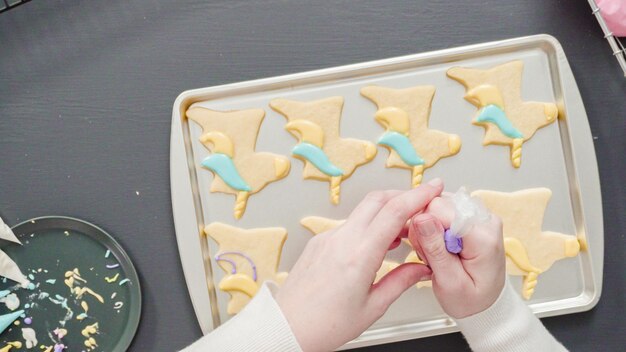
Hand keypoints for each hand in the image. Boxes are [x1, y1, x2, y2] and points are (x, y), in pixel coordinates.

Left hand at [275, 179, 442, 351]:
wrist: (287, 328)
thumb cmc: (324, 325)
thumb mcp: (372, 308)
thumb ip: (401, 282)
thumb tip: (422, 268)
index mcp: (358, 256)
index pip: (394, 212)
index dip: (418, 195)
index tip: (434, 187)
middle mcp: (341, 240)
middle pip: (377, 200)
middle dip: (404, 195)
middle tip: (424, 203)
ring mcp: (328, 238)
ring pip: (363, 211)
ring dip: (387, 211)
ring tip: (405, 231)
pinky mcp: (319, 242)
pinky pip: (350, 224)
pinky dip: (369, 224)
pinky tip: (379, 242)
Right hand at [408, 196, 504, 318]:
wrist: (485, 304)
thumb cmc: (471, 299)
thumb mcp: (449, 282)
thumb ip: (435, 249)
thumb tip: (421, 218)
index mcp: (483, 236)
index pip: (439, 208)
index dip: (424, 228)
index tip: (428, 252)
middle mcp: (484, 219)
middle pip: (437, 203)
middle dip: (425, 229)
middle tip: (432, 256)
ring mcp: (479, 215)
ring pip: (436, 204)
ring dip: (428, 228)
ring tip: (437, 253)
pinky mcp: (471, 216)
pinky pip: (442, 209)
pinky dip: (434, 226)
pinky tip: (439, 244)